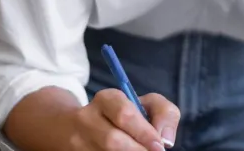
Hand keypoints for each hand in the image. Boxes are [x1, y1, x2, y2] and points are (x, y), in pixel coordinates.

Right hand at [67, 88, 181, 150]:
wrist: (83, 127)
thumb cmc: (126, 115)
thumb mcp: (147, 104)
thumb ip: (164, 113)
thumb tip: (166, 139)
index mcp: (106, 99)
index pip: (124, 114)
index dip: (144, 133)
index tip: (159, 146)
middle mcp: (86, 118)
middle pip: (112, 139)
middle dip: (137, 150)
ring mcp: (77, 140)